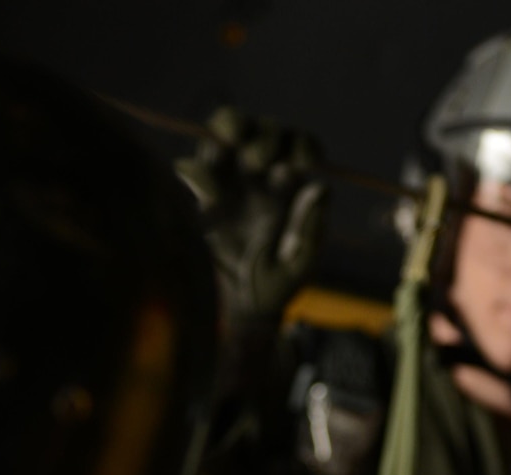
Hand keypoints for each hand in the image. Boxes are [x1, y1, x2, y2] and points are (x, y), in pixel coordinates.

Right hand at [175, 107, 327, 326]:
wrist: (239, 310)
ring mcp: (226, 181)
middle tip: (260, 161)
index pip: (298, 146)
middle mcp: (259, 176)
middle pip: (261, 129)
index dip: (302, 145)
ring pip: (222, 131)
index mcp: (289, 186)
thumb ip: (311, 229)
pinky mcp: (196, 197)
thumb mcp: (300, 265)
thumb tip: (321, 187)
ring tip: (231, 142)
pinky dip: (197, 173)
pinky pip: (189, 168)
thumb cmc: (276, 288)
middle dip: (264, 135)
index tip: (304, 163)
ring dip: (229, 127)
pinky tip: (211, 201)